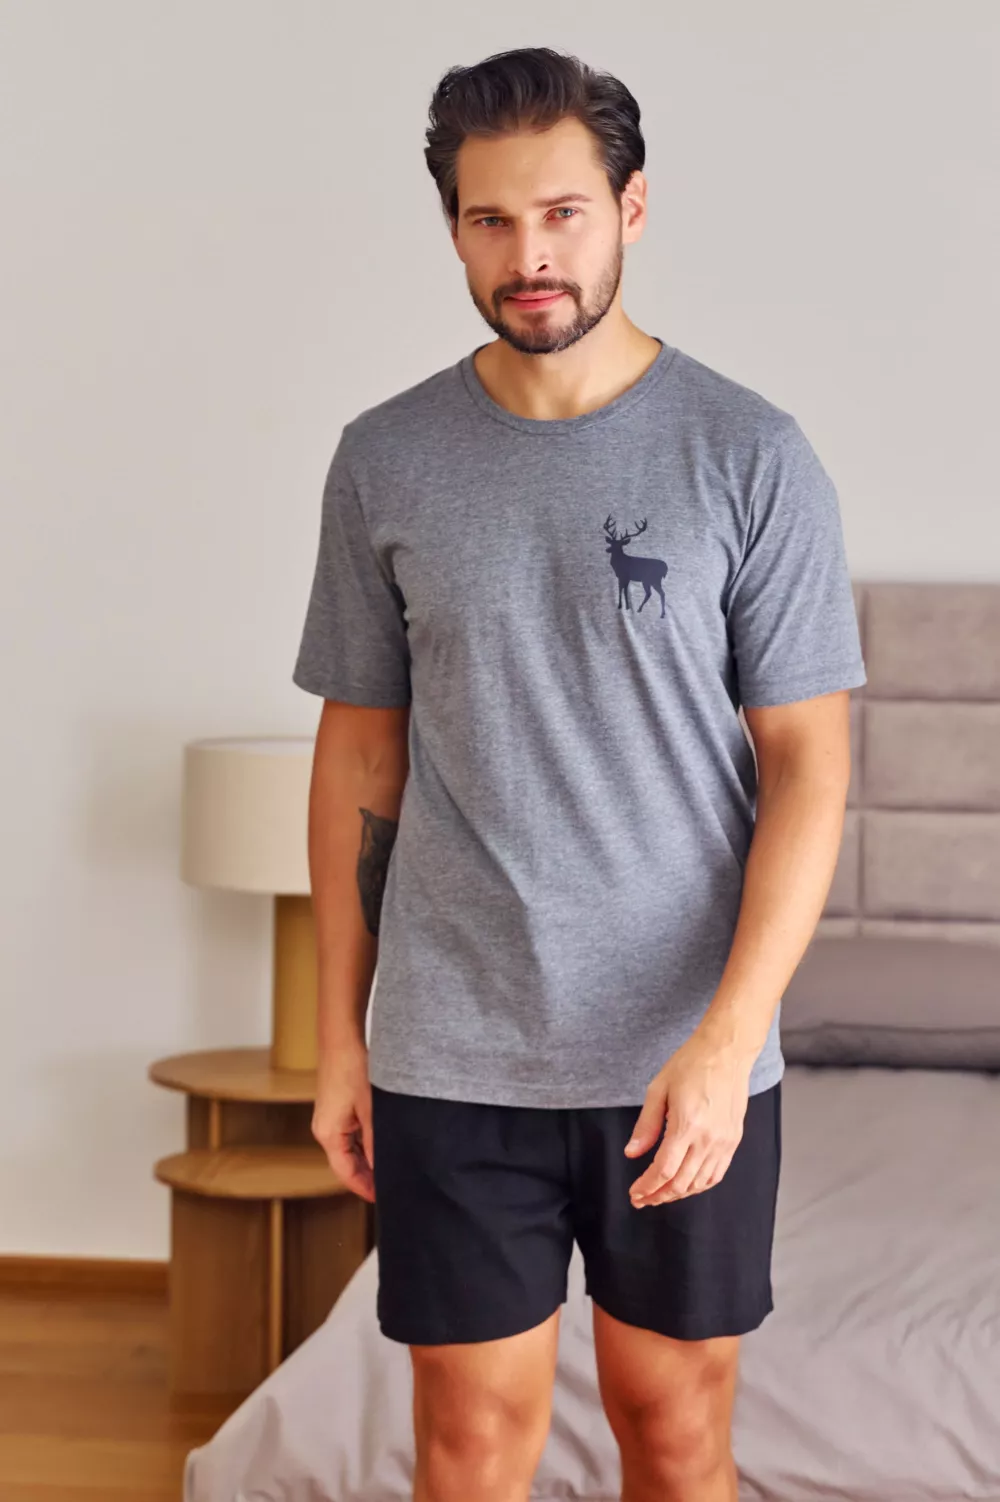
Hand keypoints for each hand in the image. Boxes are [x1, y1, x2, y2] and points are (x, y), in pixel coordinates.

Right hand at [311, 1038, 375, 1203]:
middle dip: (367, 1177)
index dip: (364, 1188)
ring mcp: (328, 1119)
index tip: (382, 1199)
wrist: (341, 1038)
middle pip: (345, 1164)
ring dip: (366, 1160)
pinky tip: (381, 1145)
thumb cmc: (352, 1068)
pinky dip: (364, 1145)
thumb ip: (376, 1141)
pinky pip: (349, 1135)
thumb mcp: (371, 1109)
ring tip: (390, 1169)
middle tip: (391, 1186)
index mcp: (328, 1134)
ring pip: (348, 1150)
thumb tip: (383, 1166)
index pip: (346, 1174)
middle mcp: (324, 1129)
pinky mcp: (335, 1108)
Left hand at [624, 1025, 752, 1206]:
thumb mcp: (658, 1089)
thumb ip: (645, 1125)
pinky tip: (686, 1185)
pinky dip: (699, 1185)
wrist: (726, 1051)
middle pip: (681, 1182)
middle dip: (659, 1196)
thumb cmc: (691, 1064)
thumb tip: (632, 1153)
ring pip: (700, 1183)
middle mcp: (709, 1138)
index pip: (664, 1170)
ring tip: (660, 1194)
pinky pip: (716, 1173)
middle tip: (642, 1199)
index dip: (647, 1187)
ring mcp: (724, 1141)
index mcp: (687, 1124)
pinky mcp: (734, 1140)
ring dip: (678, 1194)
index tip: (635, 1194)